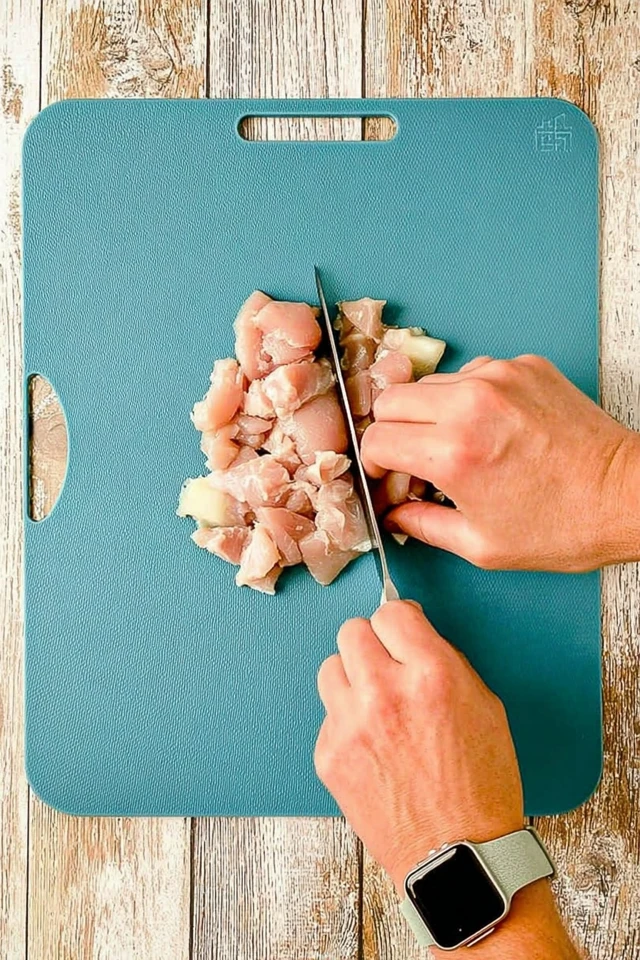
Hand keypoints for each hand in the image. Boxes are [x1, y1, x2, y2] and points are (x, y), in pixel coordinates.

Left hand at [315, 601, 580, 958]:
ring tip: (376, 707)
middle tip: (386, 667)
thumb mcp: (484, 705)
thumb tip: (410, 633)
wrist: (459, 855)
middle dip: (371, 644)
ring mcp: (351, 724)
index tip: (401, 634)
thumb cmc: (480, 784)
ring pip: (330, 668)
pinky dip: (346, 724)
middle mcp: (385, 692)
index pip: (391, 612)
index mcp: (431, 673)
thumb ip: (443, 660)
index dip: (399, 623)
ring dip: (352, 680)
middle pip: (351, 631)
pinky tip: (372, 748)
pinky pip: (328, 716)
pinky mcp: (329, 754)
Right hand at [361, 355, 639, 571]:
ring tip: (456, 445)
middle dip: (392, 431)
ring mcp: (499, 378)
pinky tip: (490, 427)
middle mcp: (471, 404)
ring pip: (429, 383)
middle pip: (391, 400)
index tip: (386, 474)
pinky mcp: (524, 366)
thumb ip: (422, 526)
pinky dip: (468, 398)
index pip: (377, 437)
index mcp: (453, 452)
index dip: (374, 462)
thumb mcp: (481, 545)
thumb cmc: (564, 524)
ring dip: (429, 413)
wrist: (626, 496)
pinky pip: (472, 373)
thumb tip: (394, 514)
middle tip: (413, 459)